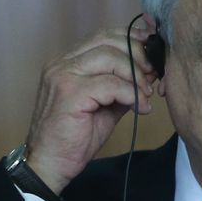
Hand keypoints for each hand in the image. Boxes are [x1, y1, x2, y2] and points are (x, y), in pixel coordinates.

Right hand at [24, 18, 159, 193]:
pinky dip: (132, 94)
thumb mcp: (105, 106)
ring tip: (146, 95)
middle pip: (108, 40)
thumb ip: (122, 86)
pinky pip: (111, 84)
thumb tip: (148, 73)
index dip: (131, 40)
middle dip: (138, 55)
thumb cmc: (74, 138)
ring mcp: (63, 76)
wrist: (49, 164)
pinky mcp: (70, 94)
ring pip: (110, 57)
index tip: (152, 54)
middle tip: (153, 76)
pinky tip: (140, 107)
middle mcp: (62, 63)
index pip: (103, 36)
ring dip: (136, 75)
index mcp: (67, 62)